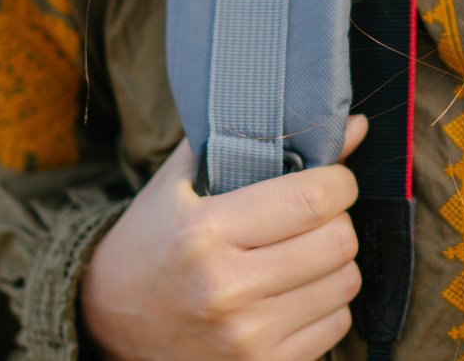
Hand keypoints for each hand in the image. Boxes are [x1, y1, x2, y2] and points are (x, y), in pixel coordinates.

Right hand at [80, 114, 370, 360]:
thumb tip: (355, 125)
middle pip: (339, 241)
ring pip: (346, 283)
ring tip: (302, 253)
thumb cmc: (156, 237)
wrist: (108, 320)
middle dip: (337, 220)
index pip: (313, 198)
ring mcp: (245, 338)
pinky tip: (294, 292)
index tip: (332, 178)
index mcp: (205, 233)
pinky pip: (336, 326)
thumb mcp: (188, 177)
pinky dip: (325, 304)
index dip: (339, 181)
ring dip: (335, 263)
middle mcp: (226, 289)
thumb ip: (261, 140)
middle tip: (315, 217)